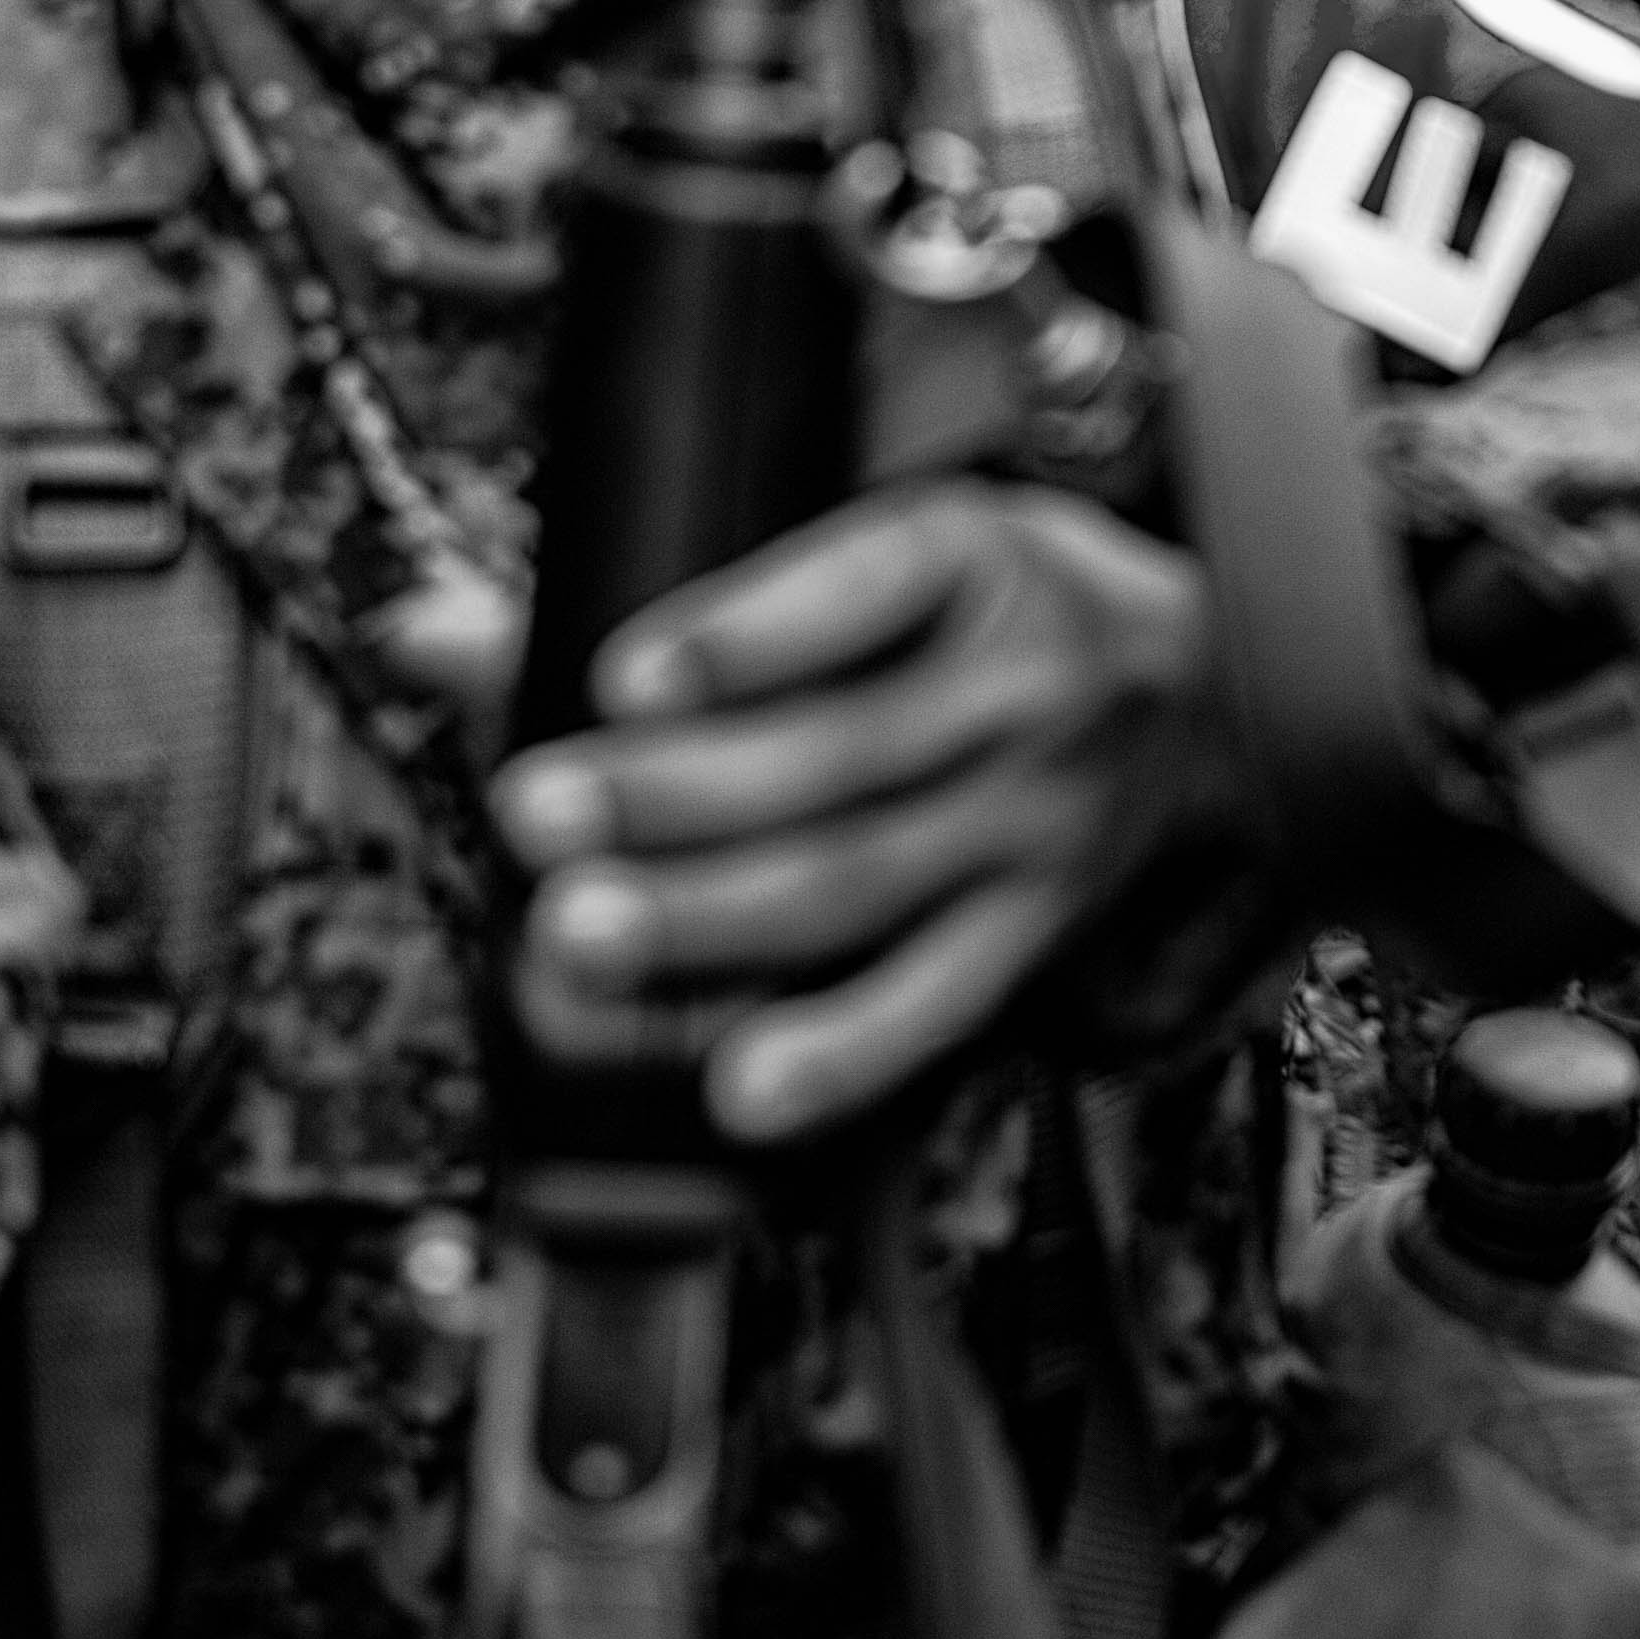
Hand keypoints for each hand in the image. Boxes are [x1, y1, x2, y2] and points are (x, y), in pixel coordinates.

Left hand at [494, 478, 1210, 1140]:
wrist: (1223, 697)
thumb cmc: (998, 611)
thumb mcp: (881, 551)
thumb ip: (647, 599)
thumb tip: (415, 636)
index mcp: (968, 560)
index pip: (866, 583)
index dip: (750, 633)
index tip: (629, 670)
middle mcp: (1011, 689)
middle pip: (835, 751)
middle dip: (676, 794)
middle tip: (535, 818)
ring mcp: (1029, 824)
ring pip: (861, 879)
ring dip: (714, 921)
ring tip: (580, 942)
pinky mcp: (1036, 931)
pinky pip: (937, 1000)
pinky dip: (842, 1050)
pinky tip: (740, 1087)